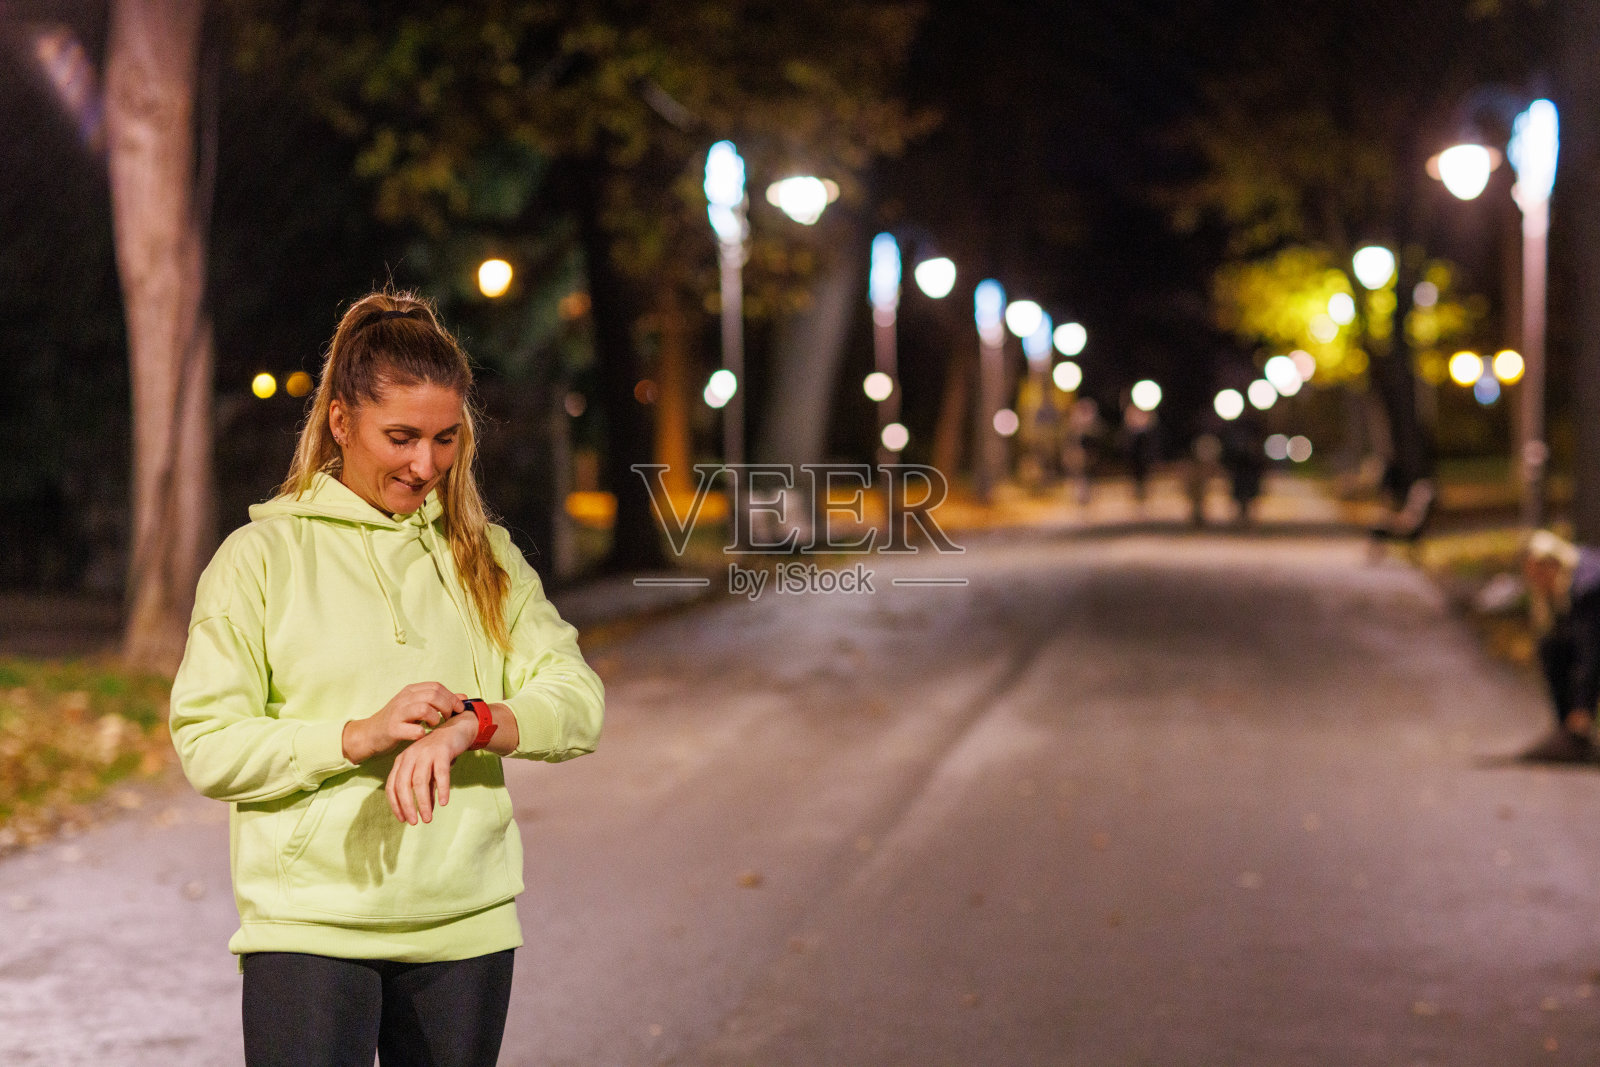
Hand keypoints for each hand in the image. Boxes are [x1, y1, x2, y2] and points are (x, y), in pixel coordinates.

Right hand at [342, 683, 464, 764]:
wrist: (370, 734)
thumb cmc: (398, 721)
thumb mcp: (417, 707)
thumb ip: (440, 701)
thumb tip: (463, 697)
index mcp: (411, 691)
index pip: (436, 686)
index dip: (451, 697)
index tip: (459, 709)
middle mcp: (404, 699)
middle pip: (433, 695)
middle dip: (447, 707)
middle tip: (448, 718)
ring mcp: (397, 713)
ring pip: (424, 708)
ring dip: (435, 718)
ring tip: (435, 725)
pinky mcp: (393, 729)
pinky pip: (413, 730)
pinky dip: (422, 733)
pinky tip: (423, 735)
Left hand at [385, 711, 475, 823]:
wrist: (457, 729)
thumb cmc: (440, 753)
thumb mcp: (429, 771)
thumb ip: (426, 789)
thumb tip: (426, 810)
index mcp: (402, 760)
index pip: (392, 786)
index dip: (396, 805)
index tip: (403, 819)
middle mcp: (410, 755)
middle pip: (403, 785)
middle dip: (407, 806)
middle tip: (414, 822)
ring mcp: (425, 752)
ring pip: (419, 781)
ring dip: (423, 802)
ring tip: (428, 818)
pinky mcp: (441, 751)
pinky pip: (440, 773)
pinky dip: (442, 789)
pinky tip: (444, 802)